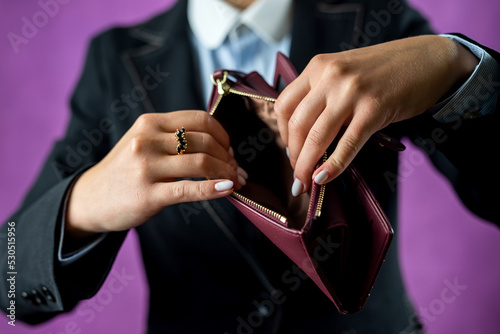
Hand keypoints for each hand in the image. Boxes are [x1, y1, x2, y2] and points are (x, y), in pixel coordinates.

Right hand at [66, 110, 246, 235]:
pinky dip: (213, 189)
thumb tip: (221, 145)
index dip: (222, 134)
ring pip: (200, 163)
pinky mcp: (148, 194)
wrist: (91, 199)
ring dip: (226, 172)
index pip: (199, 119)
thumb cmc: (125, 170)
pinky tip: (227, 189)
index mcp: (149, 122)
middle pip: (204, 141)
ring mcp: (146, 167)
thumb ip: (173, 137)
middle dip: (227, 156)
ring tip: (234, 180)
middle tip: (235, 169)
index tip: (228, 149)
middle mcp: (147, 140)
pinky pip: (189, 189)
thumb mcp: (143, 142)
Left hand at [275, 35, 477, 195]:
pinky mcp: (374, 109)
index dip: (282, 134)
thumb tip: (305, 136)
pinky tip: (324, 179)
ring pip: (316, 136)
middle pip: (296, 125)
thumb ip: (322, 95)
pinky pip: (347, 144)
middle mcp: (330, 76)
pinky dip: (333, 166)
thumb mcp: (344, 73)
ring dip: (306, 165)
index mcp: (319, 66)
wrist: (430, 59)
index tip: (290, 150)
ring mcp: (352, 92)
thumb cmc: (385, 70)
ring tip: (305, 182)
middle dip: (293, 156)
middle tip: (297, 174)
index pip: (284, 105)